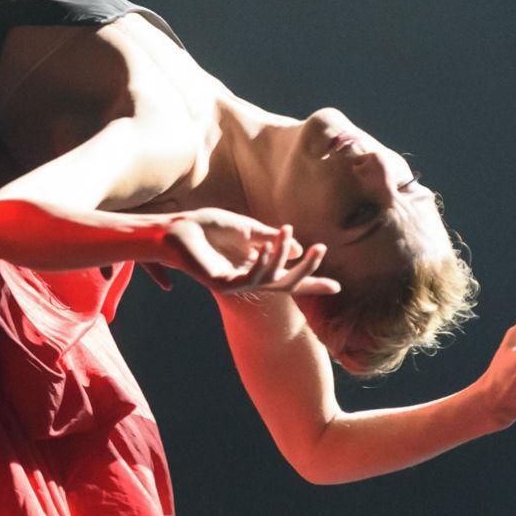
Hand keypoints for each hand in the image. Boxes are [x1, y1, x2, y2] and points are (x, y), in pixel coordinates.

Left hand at [150, 210, 340, 296]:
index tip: (337, 287)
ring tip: (286, 232)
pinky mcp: (222, 285)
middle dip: (307, 270)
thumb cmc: (208, 227)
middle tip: (321, 249)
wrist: (178, 229)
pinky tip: (266, 246)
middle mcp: (247, 280)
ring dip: (282, 255)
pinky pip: (252, 279)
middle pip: (287, 284)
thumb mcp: (246, 229)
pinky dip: (264, 262)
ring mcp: (235, 285)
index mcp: (254, 267)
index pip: (288, 278)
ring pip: (273, 280)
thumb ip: (270, 239)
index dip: (311, 282)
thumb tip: (295, 249)